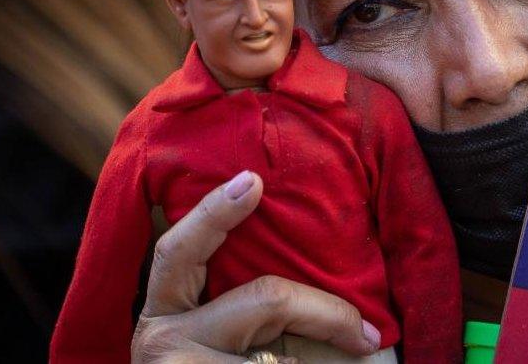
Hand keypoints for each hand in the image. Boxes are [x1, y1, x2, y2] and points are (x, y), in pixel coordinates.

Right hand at [131, 170, 381, 362]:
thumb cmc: (221, 361)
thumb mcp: (222, 330)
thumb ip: (250, 301)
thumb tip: (324, 285)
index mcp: (166, 305)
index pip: (181, 250)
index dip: (215, 212)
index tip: (253, 181)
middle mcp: (161, 336)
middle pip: (266, 299)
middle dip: (326, 312)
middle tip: (366, 336)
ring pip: (280, 360)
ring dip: (314, 362)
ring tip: (344, 357)